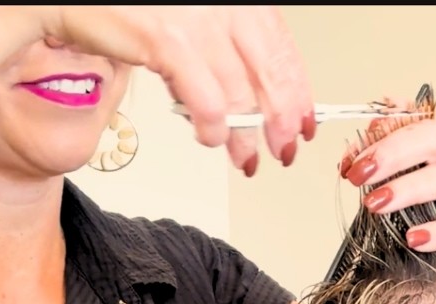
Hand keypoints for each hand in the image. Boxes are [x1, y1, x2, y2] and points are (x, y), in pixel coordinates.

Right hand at [39, 5, 315, 173]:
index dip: (297, 91)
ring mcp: (196, 20)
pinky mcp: (168, 41)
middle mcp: (222, 3)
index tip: (304, 120)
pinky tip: (212, 139)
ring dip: (245, 135)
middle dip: (280, 120)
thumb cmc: (131, 7)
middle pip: (269, 71)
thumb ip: (224, 47)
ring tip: (245, 157)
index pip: (281, 47)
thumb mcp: (192, 20)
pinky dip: (213, 128)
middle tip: (283, 148)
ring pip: (240, 93)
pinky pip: (205, 100)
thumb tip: (255, 93)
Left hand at [337, 97, 435, 251]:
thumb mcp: (412, 161)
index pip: (412, 120)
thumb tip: (353, 155)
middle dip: (390, 155)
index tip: (354, 159)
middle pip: (431, 139)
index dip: (380, 138)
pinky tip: (414, 238)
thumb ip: (382, 151)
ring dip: (407, 189)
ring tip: (377, 203)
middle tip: (361, 174)